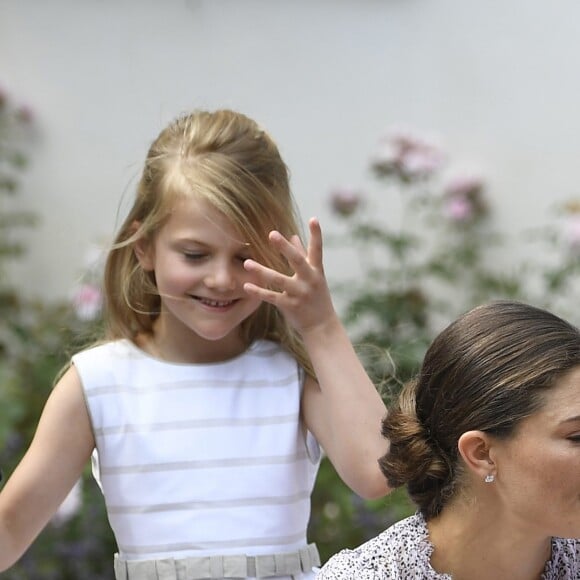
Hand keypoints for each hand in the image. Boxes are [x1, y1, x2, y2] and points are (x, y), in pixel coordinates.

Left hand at [243, 217, 336, 335]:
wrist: (322, 327)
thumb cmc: (317, 298)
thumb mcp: (314, 276)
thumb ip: (303, 255)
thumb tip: (294, 235)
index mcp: (316, 271)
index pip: (317, 250)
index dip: (316, 235)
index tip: (313, 219)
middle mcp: (310, 281)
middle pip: (297, 261)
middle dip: (285, 248)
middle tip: (272, 234)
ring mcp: (300, 294)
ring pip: (279, 280)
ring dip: (262, 271)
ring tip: (247, 262)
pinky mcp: (290, 307)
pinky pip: (272, 298)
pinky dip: (259, 292)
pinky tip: (246, 286)